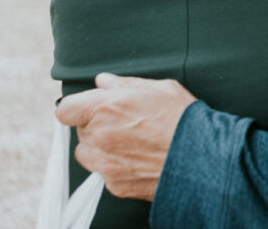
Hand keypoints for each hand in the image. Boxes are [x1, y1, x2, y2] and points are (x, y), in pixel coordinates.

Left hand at [55, 73, 195, 201]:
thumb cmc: (183, 120)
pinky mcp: (114, 184)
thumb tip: (103, 81)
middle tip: (125, 123)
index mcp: (106, 108)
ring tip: (129, 142)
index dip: (78, 108)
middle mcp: (99, 137)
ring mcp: (105, 163)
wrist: (201, 159)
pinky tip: (139, 158)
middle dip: (97, 125)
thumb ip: (126, 84)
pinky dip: (115, 166)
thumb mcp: (161, 88)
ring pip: (88, 154)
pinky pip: (104, 173)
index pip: (66, 110)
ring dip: (100, 147)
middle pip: (80, 131)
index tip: (90, 108)